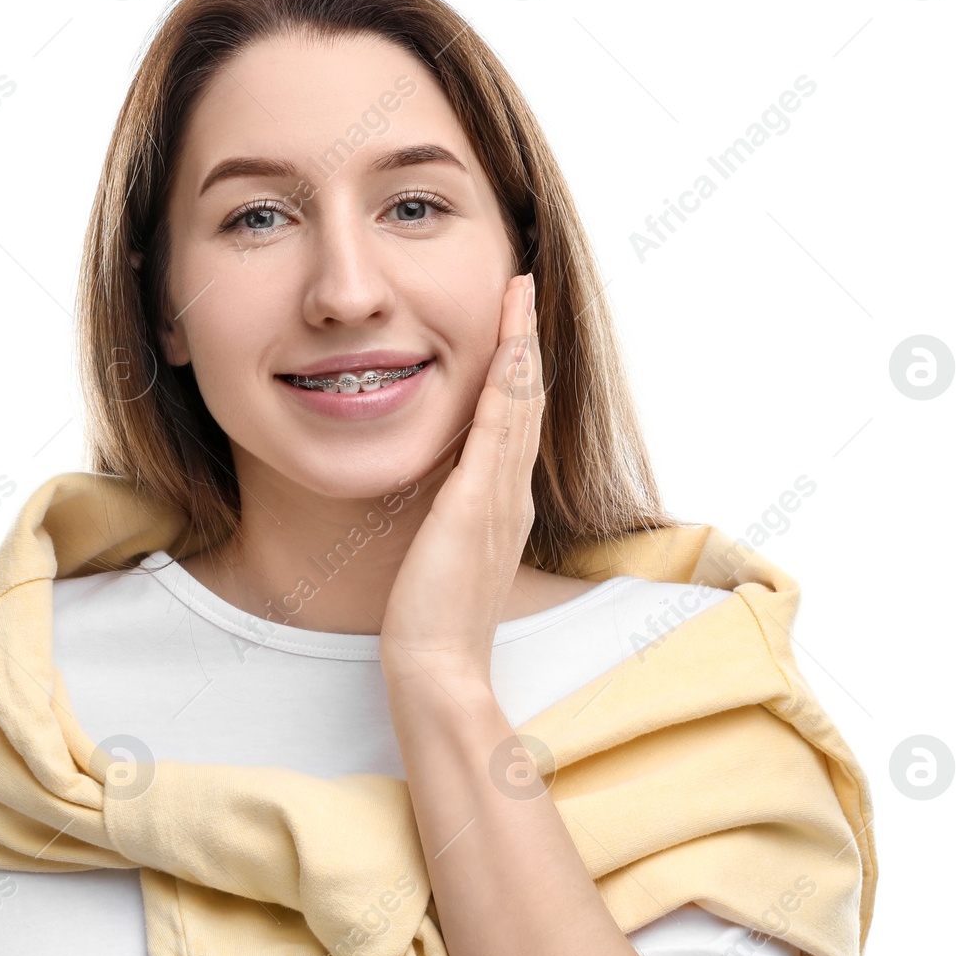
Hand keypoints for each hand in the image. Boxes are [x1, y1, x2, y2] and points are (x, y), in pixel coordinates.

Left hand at [379, 272, 542, 696]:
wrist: (438, 669)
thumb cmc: (431, 623)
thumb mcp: (440, 556)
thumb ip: (443, 522)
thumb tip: (431, 500)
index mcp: (501, 505)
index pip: (512, 422)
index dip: (513, 369)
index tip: (509, 324)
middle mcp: (510, 494)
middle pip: (524, 401)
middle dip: (523, 340)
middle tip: (521, 285)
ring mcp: (500, 497)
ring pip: (518, 404)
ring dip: (519, 343)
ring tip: (517, 292)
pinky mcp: (478, 504)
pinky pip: (499, 428)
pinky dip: (506, 382)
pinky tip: (507, 345)